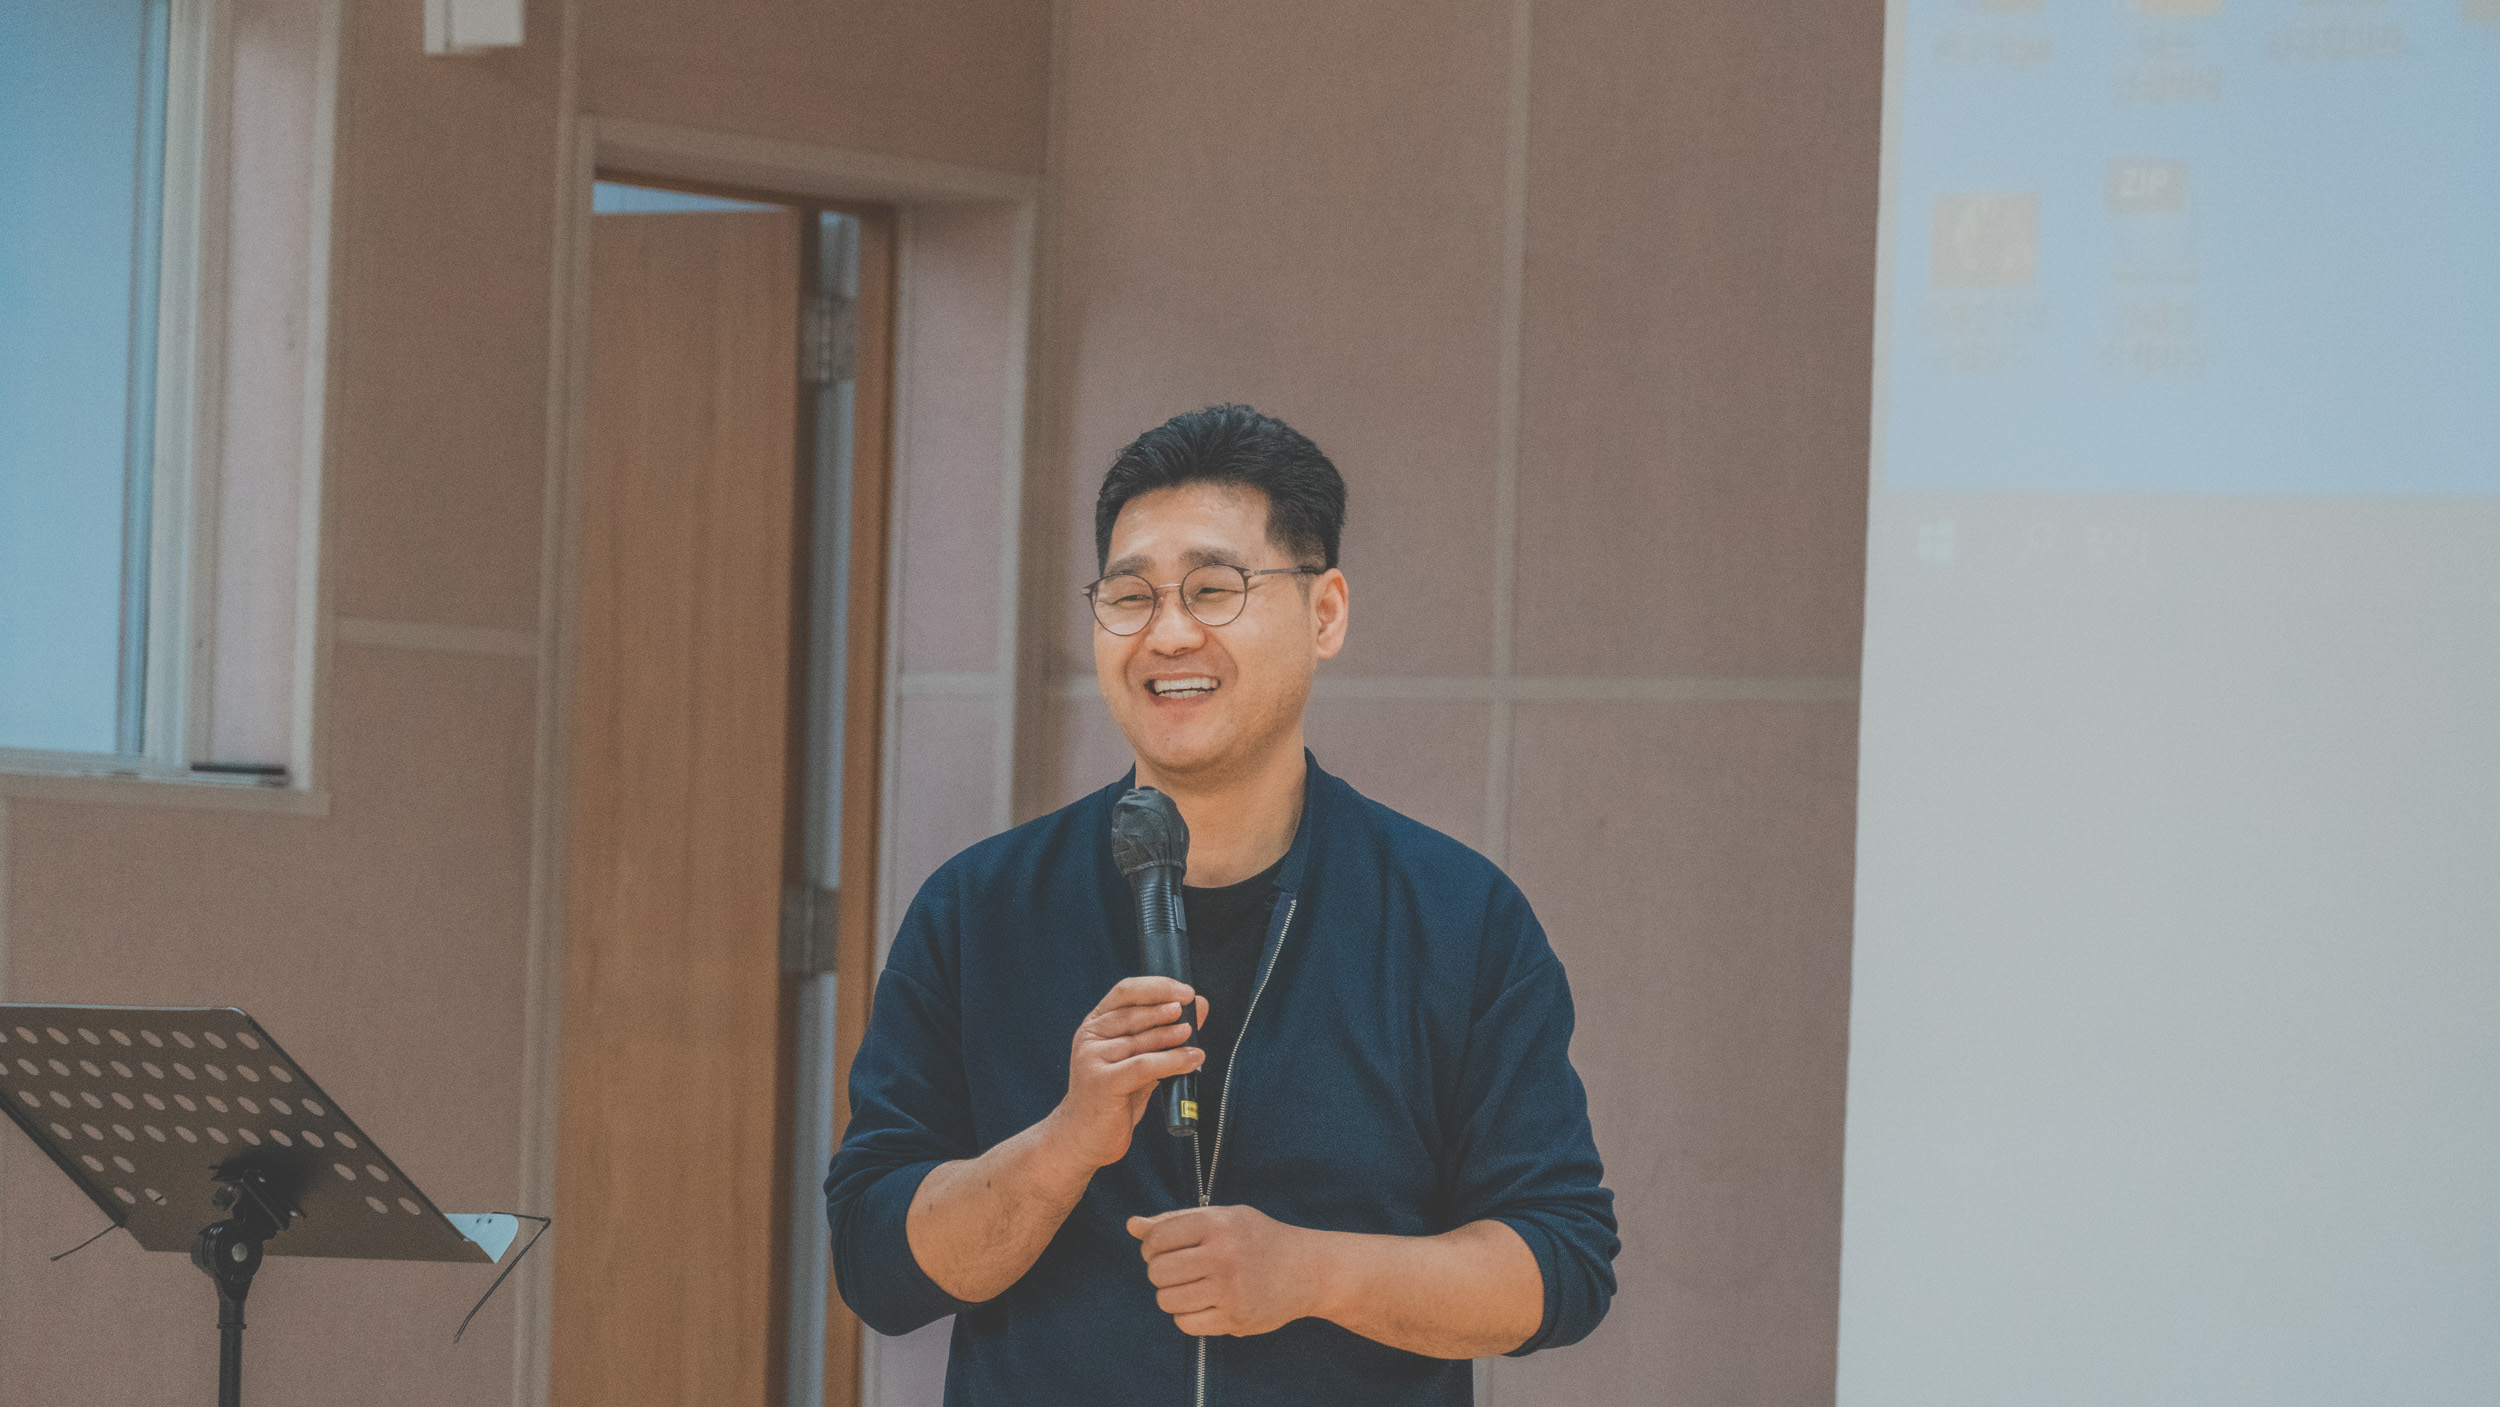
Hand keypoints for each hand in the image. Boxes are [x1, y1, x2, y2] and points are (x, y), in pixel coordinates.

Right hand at [1040, 977, 1207, 1171]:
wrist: (1082, 1139)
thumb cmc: (1113, 1099)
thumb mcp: (1139, 1061)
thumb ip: (1164, 1035)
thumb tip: (1199, 1005)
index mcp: (1095, 1025)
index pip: (1125, 992)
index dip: (1157, 987)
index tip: (1185, 991)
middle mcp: (1090, 1038)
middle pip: (1134, 1014)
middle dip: (1168, 1010)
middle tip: (1193, 1011)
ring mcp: (1092, 1059)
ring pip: (1141, 1041)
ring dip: (1173, 1036)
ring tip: (1194, 1036)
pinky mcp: (1101, 1083)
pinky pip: (1144, 1066)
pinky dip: (1172, 1061)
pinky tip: (1192, 1060)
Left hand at [1126, 1205, 1333, 1337]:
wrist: (1308, 1269)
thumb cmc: (1257, 1238)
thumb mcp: (1222, 1217)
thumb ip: (1175, 1220)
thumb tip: (1131, 1224)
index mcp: (1218, 1224)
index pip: (1157, 1238)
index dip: (1151, 1246)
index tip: (1162, 1250)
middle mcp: (1224, 1255)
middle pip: (1157, 1271)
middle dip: (1159, 1272)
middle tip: (1176, 1270)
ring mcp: (1230, 1289)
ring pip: (1167, 1300)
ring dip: (1171, 1296)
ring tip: (1189, 1287)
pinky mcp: (1236, 1318)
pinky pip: (1185, 1323)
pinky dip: (1186, 1316)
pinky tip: (1202, 1304)